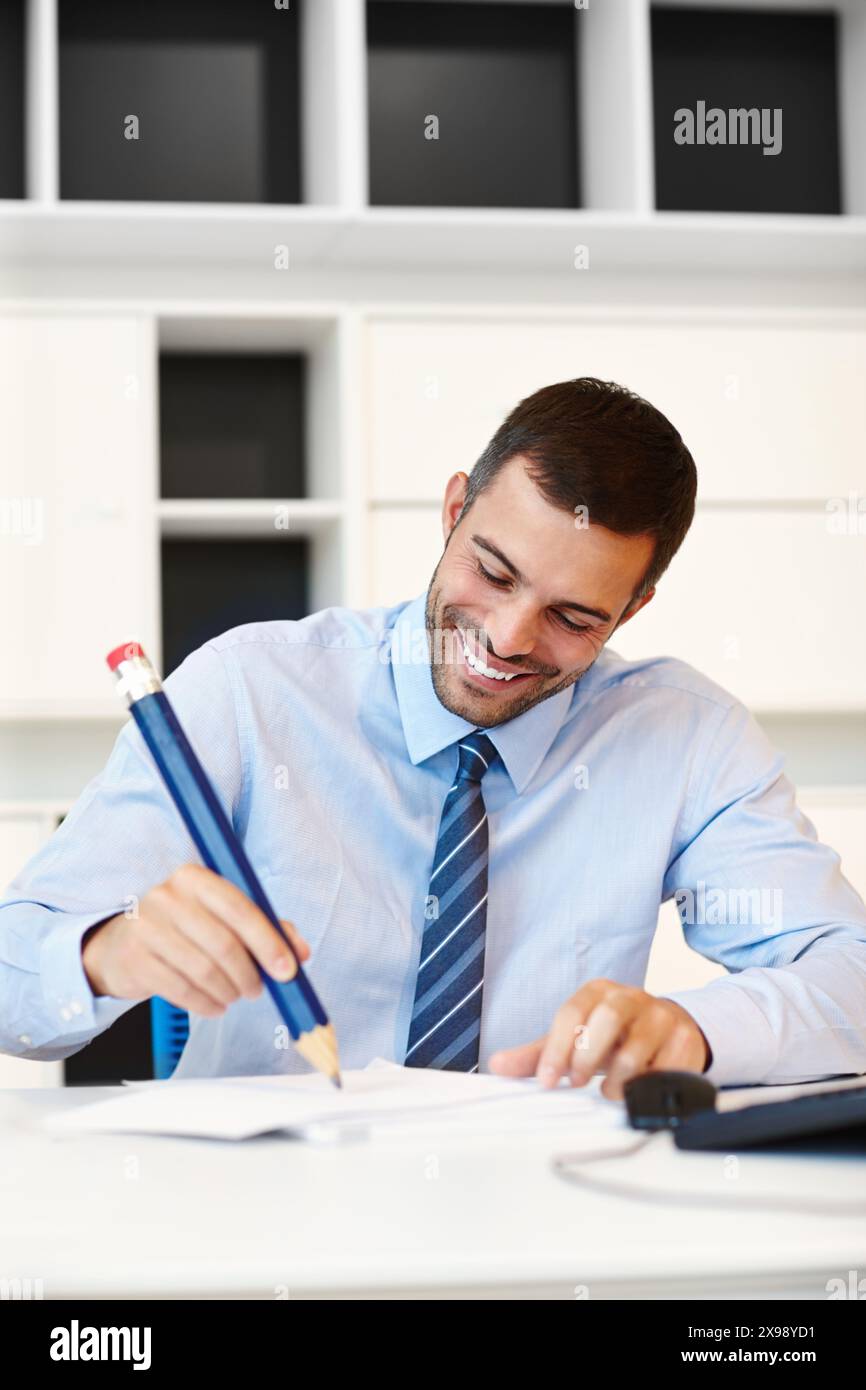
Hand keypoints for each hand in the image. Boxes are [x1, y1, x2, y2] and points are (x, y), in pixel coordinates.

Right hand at [81, 862, 310, 1018]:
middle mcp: (167, 896)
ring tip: (234, 996)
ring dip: (229, 991)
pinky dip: (206, 1004)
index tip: (289, 970)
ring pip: (204, 970)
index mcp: (195, 878)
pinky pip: (182, 990)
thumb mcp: (220, 919)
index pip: (241, 908)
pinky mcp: (134, 959)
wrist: (119, 947)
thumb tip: (300, 952)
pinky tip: (214, 1005)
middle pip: (224, 943)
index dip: (269, 942)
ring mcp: (146, 927)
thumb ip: (263, 928)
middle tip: (258, 990)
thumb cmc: (181, 930)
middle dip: (249, 974)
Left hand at [488, 978, 710, 1099]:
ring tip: (610, 1091)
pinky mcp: (686, 1040)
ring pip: (637, 1048)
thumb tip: (497, 1067)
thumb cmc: (613, 1037)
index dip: (556, 1049)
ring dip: (618, 1080)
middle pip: (607, 1018)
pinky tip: (641, 1087)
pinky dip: (649, 1084)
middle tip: (578, 1083)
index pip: (571, 1013)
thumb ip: (538, 1054)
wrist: (669, 1030)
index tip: (547, 1081)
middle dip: (587, 1056)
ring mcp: (661, 1016)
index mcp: (598, 992)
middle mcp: (631, 997)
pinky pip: (666, 1068)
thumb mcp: (576, 1040)